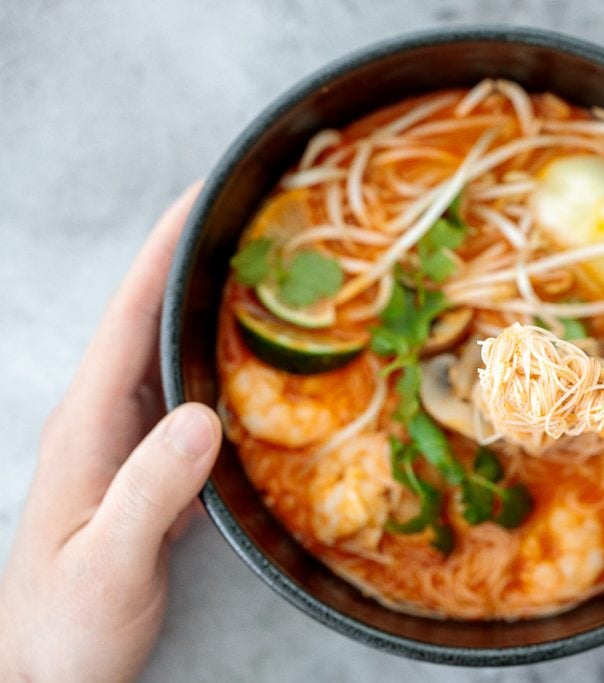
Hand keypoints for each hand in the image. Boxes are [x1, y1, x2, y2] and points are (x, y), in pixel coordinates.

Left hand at [0, 184, 221, 682]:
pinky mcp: (150, 467)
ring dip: (208, 307)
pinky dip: (221, 363)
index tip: (199, 200)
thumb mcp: (108, 562)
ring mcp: (127, 442)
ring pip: (171, 354)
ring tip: (265, 274)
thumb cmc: (67, 623)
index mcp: (88, 425)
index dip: (161, 254)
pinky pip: (189, 395)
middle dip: (192, 261)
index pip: (128, 319)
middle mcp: (105, 420)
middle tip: (253, 225)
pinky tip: (256, 361)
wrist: (47, 668)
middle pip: (149, 319)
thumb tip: (203, 416)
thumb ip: (150, 490)